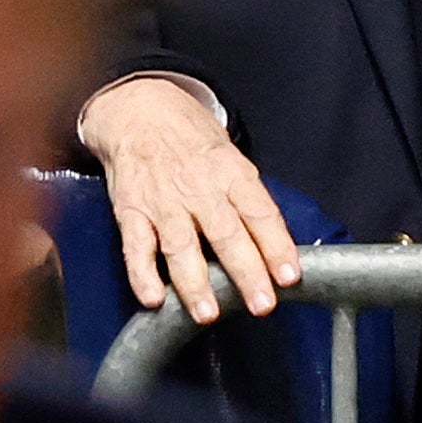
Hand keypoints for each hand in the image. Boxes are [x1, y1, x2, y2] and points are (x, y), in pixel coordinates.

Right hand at [79, 76, 298, 324]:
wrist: (137, 109)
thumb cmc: (190, 138)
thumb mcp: (228, 155)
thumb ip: (246, 196)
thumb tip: (274, 242)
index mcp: (230, 173)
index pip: (260, 213)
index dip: (277, 246)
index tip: (290, 275)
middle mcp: (199, 189)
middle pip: (226, 235)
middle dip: (246, 272)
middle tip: (262, 304)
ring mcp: (163, 202)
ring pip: (181, 246)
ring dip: (194, 283)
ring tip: (208, 313)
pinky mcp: (131, 211)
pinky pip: (136, 247)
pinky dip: (142, 274)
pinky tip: (153, 298)